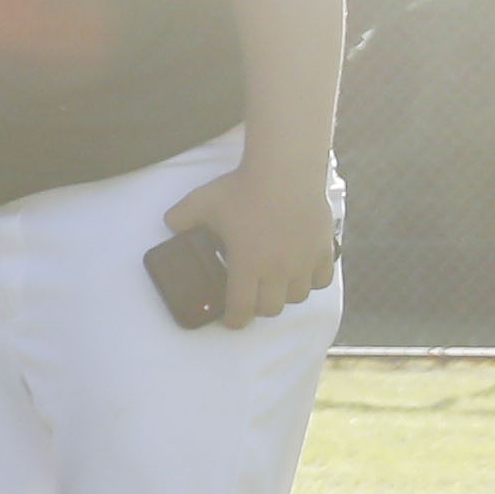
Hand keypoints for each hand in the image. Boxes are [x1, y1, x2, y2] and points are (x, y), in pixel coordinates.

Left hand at [167, 147, 337, 328]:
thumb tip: (169, 225)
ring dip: (284, 296)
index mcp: (247, 266)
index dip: (234, 320)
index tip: (231, 321)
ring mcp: (304, 261)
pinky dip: (311, 281)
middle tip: (250, 299)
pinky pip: (322, 279)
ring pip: (298, 297)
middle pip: (271, 309)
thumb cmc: (242, 189)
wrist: (286, 172)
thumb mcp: (201, 203)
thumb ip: (180, 219)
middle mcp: (278, 270)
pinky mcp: (324, 249)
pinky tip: (301, 273)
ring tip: (274, 285)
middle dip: (258, 309)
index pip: (241, 309)